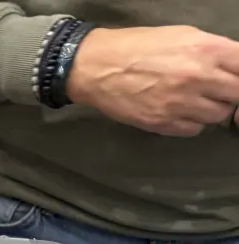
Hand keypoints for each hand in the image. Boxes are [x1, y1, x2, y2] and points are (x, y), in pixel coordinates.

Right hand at [66, 25, 238, 136]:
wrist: (97, 67)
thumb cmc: (139, 46)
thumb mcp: (184, 35)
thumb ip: (213, 51)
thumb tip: (234, 66)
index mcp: (206, 49)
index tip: (235, 78)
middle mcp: (198, 77)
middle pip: (237, 94)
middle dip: (231, 92)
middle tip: (218, 90)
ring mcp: (180, 103)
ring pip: (218, 115)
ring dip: (212, 108)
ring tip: (195, 100)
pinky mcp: (163, 122)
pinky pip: (194, 129)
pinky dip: (192, 122)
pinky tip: (180, 111)